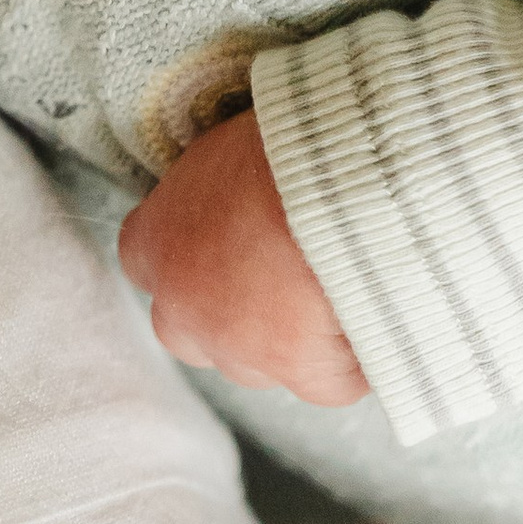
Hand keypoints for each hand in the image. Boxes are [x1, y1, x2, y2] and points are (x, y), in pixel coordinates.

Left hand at [118, 110, 368, 404]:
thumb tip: (237, 191)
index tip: (228, 243)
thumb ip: (213, 190)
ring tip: (342, 284)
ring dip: (294, 338)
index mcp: (151, 242)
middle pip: (193, 332)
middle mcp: (181, 307)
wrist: (338, 179)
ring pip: (260, 363)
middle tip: (286, 276)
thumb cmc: (280, 142)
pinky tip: (374, 313)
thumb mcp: (226, 150)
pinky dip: (356, 357)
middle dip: (232, 315)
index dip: (193, 257)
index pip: (147, 264)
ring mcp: (238, 349)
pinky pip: (330, 381)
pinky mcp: (300, 374)